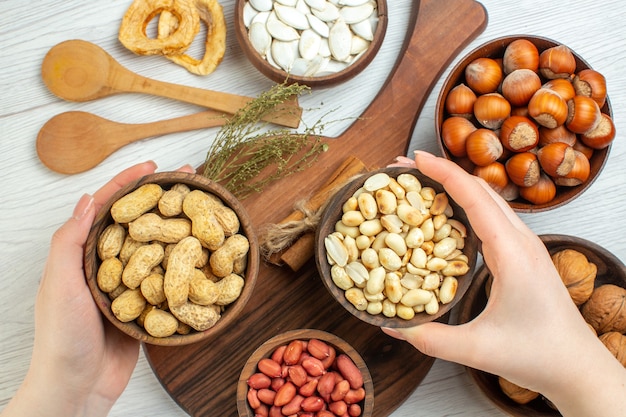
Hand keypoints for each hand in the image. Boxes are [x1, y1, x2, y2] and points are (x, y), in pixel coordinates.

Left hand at [2, 161, 193, 416]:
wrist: (77, 386)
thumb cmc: (62, 337)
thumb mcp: (60, 285)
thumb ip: (70, 242)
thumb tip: (85, 199)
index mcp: (83, 254)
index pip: (107, 208)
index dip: (129, 183)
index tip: (154, 166)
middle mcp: (108, 264)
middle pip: (138, 222)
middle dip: (162, 199)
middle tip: (189, 180)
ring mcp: (129, 283)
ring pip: (157, 247)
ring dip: (177, 226)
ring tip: (202, 209)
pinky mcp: (146, 304)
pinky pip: (168, 278)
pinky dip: (185, 263)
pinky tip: (203, 253)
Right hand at [384, 151, 625, 416]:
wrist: (577, 367)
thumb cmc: (537, 355)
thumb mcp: (477, 350)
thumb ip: (429, 338)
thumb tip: (390, 326)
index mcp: (512, 253)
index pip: (474, 197)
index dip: (443, 173)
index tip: (415, 159)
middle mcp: (522, 242)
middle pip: (481, 190)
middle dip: (443, 172)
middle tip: (407, 168)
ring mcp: (526, 246)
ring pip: (489, 201)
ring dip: (456, 186)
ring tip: (422, 185)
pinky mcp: (525, 255)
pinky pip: (494, 217)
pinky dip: (467, 205)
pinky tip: (448, 215)